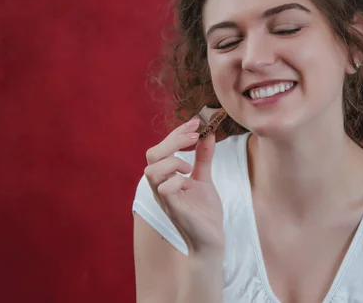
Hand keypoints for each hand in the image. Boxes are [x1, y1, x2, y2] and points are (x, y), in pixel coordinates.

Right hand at [144, 118, 224, 256]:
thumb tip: (208, 134)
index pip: (161, 148)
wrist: (211, 240)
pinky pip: (163, 189)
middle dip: (173, 140)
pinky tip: (188, 181)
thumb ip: (203, 158)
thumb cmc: (204, 212)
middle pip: (152, 154)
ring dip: (172, 161)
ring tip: (190, 168)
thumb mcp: (204, 178)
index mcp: (165, 177)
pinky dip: (175, 180)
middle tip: (195, 136)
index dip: (176, 132)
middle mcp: (160, 186)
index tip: (197, 122)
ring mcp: (164, 198)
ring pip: (151, 170)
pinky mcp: (173, 209)